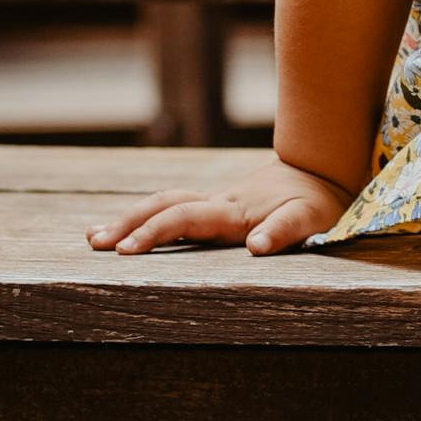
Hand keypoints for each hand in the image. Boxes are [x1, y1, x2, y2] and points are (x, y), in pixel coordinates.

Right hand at [87, 160, 348, 259]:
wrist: (325, 169)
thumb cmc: (320, 203)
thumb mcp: (312, 218)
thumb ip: (284, 230)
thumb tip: (254, 247)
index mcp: (235, 212)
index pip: (185, 220)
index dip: (155, 233)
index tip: (126, 251)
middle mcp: (219, 204)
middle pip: (164, 206)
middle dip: (128, 223)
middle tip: (94, 243)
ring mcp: (217, 202)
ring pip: (165, 203)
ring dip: (131, 218)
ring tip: (95, 236)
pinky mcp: (220, 205)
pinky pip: (176, 208)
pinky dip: (148, 217)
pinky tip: (129, 229)